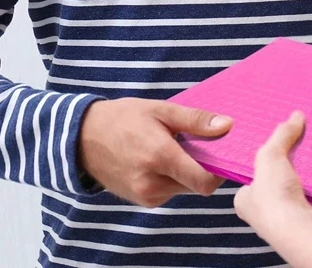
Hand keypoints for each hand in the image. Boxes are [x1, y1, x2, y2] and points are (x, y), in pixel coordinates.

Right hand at [78, 98, 231, 206]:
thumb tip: (228, 126)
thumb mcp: (162, 110)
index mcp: (160, 158)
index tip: (221, 152)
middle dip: (202, 166)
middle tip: (196, 142)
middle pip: (195, 184)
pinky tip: (162, 158)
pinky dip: (173, 177)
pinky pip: (169, 191)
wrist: (84, 138)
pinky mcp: (141, 201)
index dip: (219, 170)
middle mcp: (152, 184)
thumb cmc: (124, 118)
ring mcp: (145, 196)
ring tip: (175, 147)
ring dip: (186, 172)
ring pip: (183, 188)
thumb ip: (196, 121)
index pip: (204, 182)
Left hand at [234, 111, 311, 240]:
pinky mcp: (306, 216)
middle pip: (275, 177)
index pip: (251, 173)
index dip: (262, 157)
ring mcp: (285, 215)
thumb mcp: (269, 156)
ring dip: (305, 171)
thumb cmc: (273, 197)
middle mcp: (262, 210)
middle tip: (298, 140)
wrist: (300, 229)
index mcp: (245, 198)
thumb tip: (296, 115)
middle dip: (287, 163)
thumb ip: (281, 135)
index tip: (274, 141)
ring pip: (295, 184)